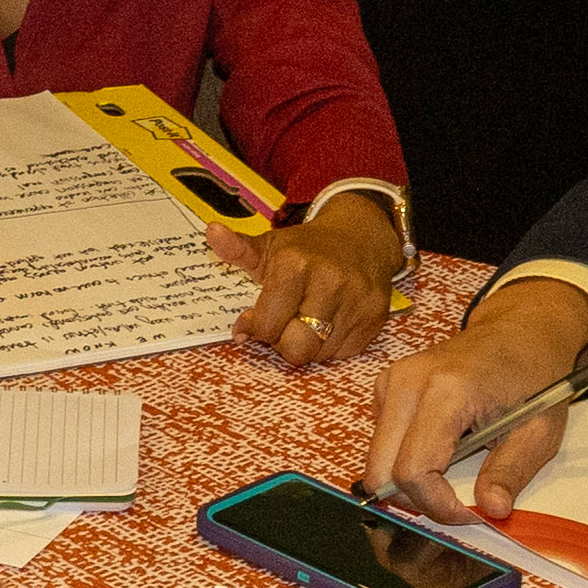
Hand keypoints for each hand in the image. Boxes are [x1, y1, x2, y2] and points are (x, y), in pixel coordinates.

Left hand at [210, 195, 404, 367]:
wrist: (361, 237)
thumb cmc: (307, 248)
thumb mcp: (270, 245)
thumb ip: (238, 248)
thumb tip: (212, 233)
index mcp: (296, 265)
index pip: (268, 325)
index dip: (257, 328)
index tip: (255, 319)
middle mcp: (330, 282)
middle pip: (297, 347)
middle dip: (284, 342)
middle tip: (284, 324)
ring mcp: (356, 301)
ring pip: (320, 354)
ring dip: (308, 344)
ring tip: (307, 318)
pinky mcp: (375, 317)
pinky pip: (344, 353)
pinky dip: (332, 345)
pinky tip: (329, 321)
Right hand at [362, 276, 587, 511]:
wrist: (522, 330)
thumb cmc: (535, 375)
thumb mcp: (538, 431)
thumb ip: (512, 471)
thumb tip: (492, 509)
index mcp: (448, 390)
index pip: (413, 470)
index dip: (437, 505)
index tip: (469, 513)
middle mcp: (409, 381)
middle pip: (381, 470)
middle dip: (416, 500)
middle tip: (455, 502)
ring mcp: (393, 380)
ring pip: (376, 460)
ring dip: (409, 482)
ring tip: (451, 474)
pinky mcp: (388, 386)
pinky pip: (382, 442)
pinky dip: (404, 458)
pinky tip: (440, 447)